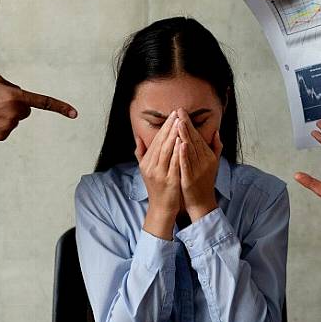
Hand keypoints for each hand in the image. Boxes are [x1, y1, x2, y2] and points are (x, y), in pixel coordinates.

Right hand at [0, 74, 76, 141]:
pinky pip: (5, 131)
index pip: (42, 102)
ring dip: (5, 117)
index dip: (59, 107)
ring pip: (14, 121)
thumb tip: (21, 97)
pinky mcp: (1, 137)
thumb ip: (13, 87)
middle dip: (16, 107)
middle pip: (25, 111)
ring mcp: (8, 126)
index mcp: (15, 96)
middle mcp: (15, 112)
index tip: (74, 114)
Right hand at [136, 113, 182, 239]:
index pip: (155, 140)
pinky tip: (182, 142)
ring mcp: (159, 174)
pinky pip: (173, 163)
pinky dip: (177, 152)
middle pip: (160, 142)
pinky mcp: (169, 181)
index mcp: (146, 162)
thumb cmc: (157, 187)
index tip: (172, 114)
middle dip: (169, 126)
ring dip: (173, 135)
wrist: (161, 208)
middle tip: (177, 113)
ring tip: (180, 122)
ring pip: (166, 151)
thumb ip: (142, 154)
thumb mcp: (145, 170)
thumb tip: (138, 138)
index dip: (164, 126)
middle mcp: (151, 166)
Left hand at [176, 109, 219, 220]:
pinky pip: (187, 165)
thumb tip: (216, 131)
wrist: (202, 203)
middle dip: (186, 125)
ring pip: (190, 150)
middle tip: (178, 111)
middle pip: (194, 140)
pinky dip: (184, 154)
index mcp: (208, 156)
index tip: (181, 112)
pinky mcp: (191, 179)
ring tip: (178, 122)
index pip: (198, 137)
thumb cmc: (204, 182)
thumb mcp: (213, 163)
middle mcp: (205, 161)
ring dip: (184, 136)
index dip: (189, 124)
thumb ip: (215, 147)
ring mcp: (198, 170)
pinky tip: (180, 144)